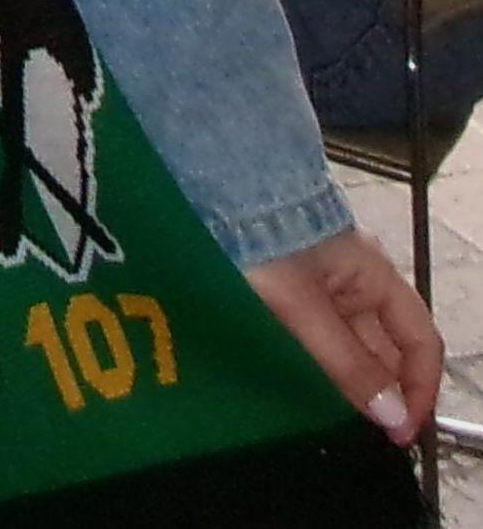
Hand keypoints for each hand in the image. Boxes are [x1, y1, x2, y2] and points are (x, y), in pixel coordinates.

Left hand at [246, 226, 439, 443]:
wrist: (199, 184)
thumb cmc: (259, 240)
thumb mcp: (302, 305)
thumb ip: (347, 361)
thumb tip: (394, 416)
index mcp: (372, 274)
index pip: (420, 340)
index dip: (420, 389)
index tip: (399, 433)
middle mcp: (351, 277)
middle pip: (381, 347)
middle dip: (375, 391)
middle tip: (356, 435)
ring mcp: (316, 279)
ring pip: (344, 342)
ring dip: (340, 379)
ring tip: (325, 418)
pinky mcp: (281, 283)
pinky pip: (311, 332)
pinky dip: (311, 360)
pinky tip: (296, 385)